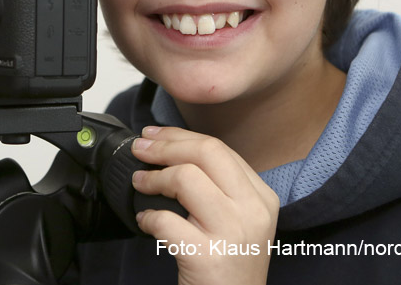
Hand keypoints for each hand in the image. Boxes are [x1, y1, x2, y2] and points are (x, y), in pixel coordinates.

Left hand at [130, 126, 278, 284]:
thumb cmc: (229, 266)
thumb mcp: (238, 221)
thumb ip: (218, 188)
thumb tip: (172, 151)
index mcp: (261, 197)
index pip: (219, 149)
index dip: (180, 136)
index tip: (155, 135)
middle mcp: (253, 211)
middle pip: (206, 152)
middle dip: (165, 145)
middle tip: (140, 149)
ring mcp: (233, 233)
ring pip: (186, 178)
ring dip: (154, 178)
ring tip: (141, 184)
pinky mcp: (208, 257)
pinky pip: (167, 221)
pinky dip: (148, 217)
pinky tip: (146, 222)